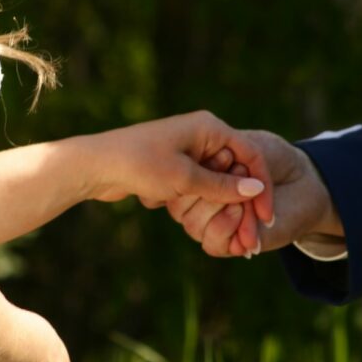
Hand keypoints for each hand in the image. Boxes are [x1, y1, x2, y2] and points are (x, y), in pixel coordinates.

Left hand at [89, 111, 274, 230]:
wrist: (95, 165)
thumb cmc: (139, 164)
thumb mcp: (185, 179)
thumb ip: (222, 186)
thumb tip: (256, 189)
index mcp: (209, 127)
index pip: (250, 154)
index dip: (262, 185)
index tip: (265, 216)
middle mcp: (201, 135)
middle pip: (235, 169)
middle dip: (240, 201)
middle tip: (249, 234)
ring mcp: (186, 151)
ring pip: (215, 181)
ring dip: (217, 204)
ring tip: (226, 233)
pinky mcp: (172, 166)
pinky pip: (196, 186)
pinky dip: (197, 202)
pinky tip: (194, 218)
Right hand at [160, 130, 342, 256]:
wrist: (304, 178)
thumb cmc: (272, 158)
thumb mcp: (244, 147)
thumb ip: (219, 157)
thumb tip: (196, 177)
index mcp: (196, 176)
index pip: (177, 181)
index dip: (197, 170)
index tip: (228, 155)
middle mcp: (199, 202)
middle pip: (180, 207)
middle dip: (210, 189)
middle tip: (238, 171)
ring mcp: (213, 223)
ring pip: (194, 227)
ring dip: (220, 208)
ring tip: (245, 197)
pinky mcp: (231, 244)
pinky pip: (212, 244)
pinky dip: (228, 228)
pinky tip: (247, 214)